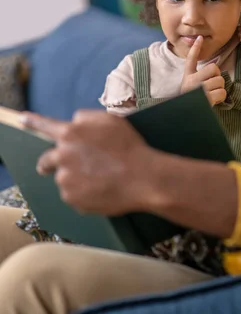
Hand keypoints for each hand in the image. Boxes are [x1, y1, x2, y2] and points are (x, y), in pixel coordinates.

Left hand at [19, 110, 157, 215]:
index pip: (46, 125)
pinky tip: (102, 187)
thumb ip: (86, 118)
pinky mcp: (72, 199)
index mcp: (71, 133)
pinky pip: (73, 194)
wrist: (142, 177)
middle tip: (70, 165)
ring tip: (102, 176)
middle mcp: (63, 156)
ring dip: (76, 176)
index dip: (33, 121)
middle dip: (51, 163)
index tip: (22, 118)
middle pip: (47, 160)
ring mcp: (66, 180)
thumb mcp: (110, 120)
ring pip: (64, 177)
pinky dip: (84, 192)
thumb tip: (74, 123)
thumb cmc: (129, 146)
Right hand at [181, 36, 226, 105]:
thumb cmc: (192, 101)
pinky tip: (214, 100)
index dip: (195, 48)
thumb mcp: (190, 87)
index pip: (191, 59)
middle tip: (212, 84)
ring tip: (212, 94)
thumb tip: (214, 70)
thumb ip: (199, 78)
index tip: (200, 38)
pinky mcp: (205, 99)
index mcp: (187, 77)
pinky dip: (221, 97)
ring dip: (220, 88)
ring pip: (220, 80)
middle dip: (217, 76)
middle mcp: (191, 81)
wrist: (185, 116)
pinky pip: (222, 92)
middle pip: (213, 68)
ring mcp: (198, 90)